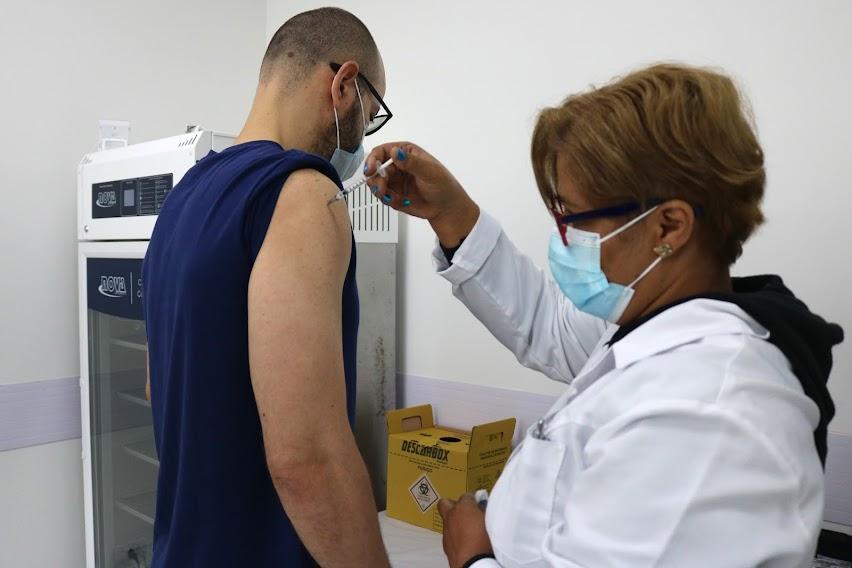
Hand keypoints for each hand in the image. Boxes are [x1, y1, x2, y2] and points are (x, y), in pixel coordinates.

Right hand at [364, 142, 479, 246]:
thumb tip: (396, 152)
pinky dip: (390, 200)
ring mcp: (395, 181)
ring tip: (392, 197)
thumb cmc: (443, 186)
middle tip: (381, 188)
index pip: (382, 151)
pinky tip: (403, 201)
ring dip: (381, 191)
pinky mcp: (394, 195)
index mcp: (405, 153)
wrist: (446, 208)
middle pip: (375, 168)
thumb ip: (411, 163)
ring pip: (376, 183)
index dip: (373, 159)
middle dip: (376, 179)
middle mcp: (398, 165)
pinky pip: (383, 197)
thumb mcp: (429, 172)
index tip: (370, 170)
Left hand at [438, 494, 493, 567]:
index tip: (479, 504)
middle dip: (453, 504)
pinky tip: (465, 540)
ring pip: (446, 520)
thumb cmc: (484, 540)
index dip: (474, 499)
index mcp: (464, 507)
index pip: (467, 495)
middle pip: (445, 503)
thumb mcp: (491, 520)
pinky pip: (448, 534)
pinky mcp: (445, 544)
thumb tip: (483, 507)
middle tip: (464, 511)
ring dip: (454, 521)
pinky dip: (454, 534)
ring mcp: (446, 530)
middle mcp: (451, 516)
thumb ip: (485, 510)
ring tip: (467, 529)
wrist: (473, 562)